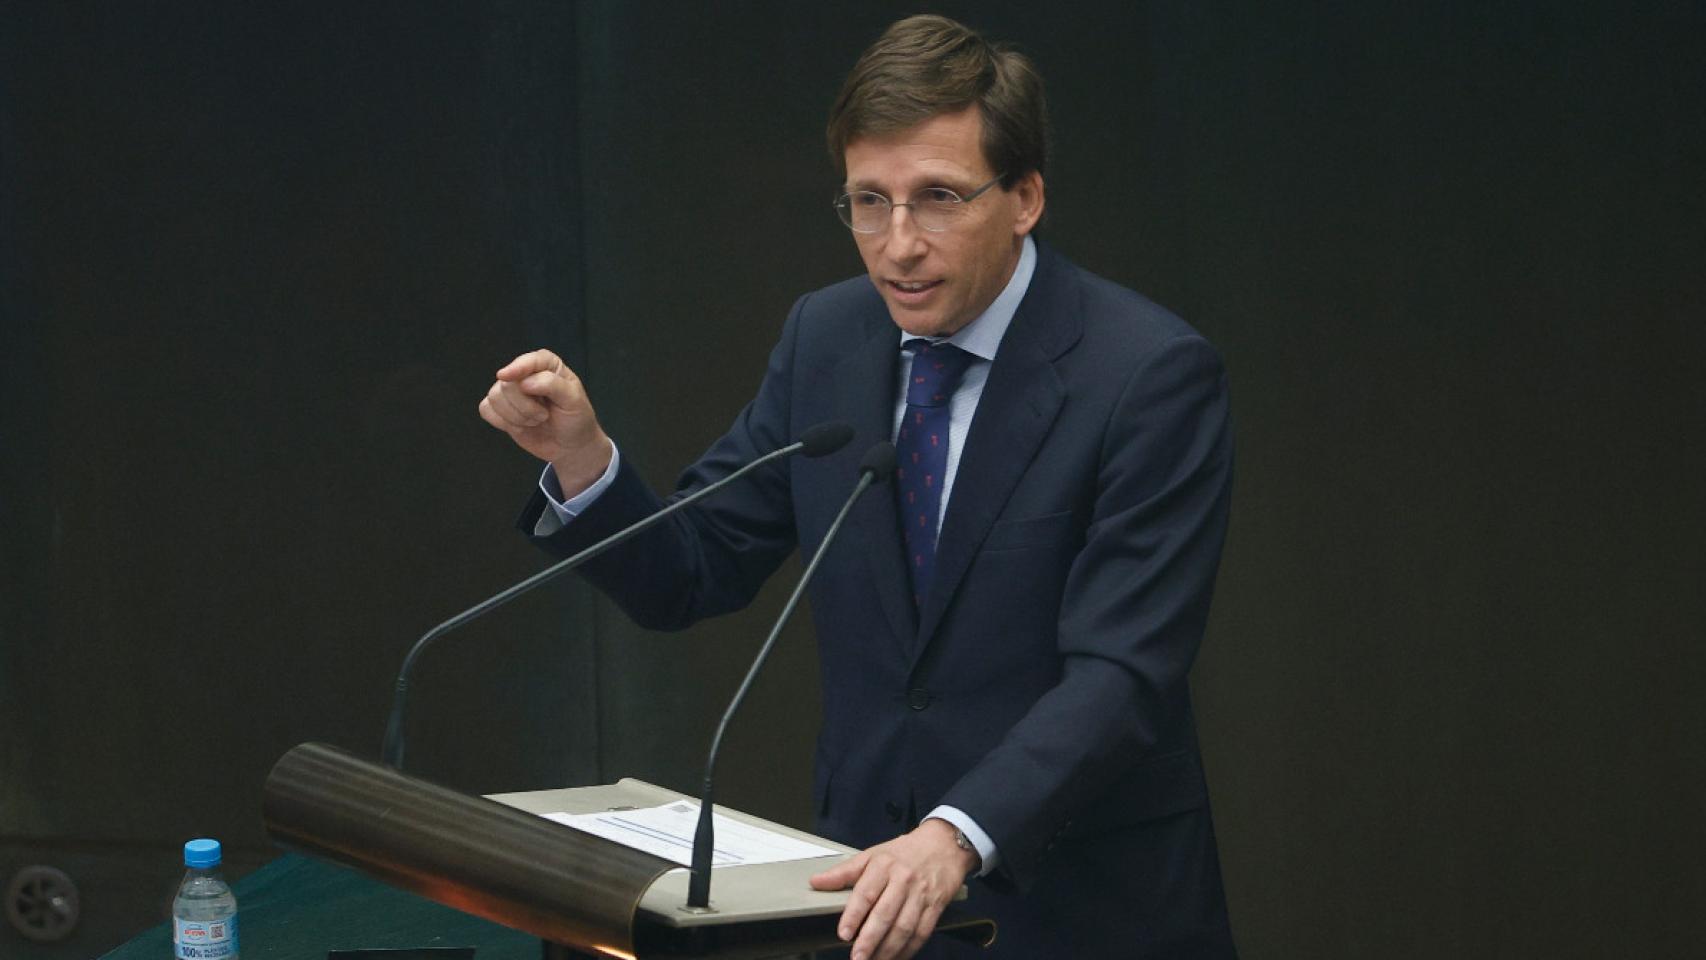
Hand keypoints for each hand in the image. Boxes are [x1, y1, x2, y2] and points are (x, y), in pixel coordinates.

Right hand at [478, 349, 611, 494]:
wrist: (570, 445)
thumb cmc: (575, 418)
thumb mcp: (573, 400)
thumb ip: (552, 384)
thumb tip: (524, 383)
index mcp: (547, 365)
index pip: (529, 360)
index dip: (517, 367)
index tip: (506, 376)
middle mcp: (526, 374)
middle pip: (507, 383)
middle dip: (525, 406)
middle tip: (543, 415)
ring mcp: (511, 391)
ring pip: (495, 397)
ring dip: (516, 416)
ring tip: (535, 421)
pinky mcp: (501, 409)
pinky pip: (486, 410)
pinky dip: (503, 422)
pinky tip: (520, 426)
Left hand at [808, 819, 975, 959]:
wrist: (945, 843)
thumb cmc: (905, 851)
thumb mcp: (872, 854)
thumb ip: (844, 872)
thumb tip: (816, 881)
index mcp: (883, 865)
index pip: (866, 892)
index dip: (853, 915)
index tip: (844, 933)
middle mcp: (903, 880)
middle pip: (885, 914)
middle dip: (870, 939)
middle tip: (857, 957)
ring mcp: (921, 894)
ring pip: (904, 927)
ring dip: (888, 949)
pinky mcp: (936, 906)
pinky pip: (922, 932)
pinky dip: (909, 949)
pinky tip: (897, 957)